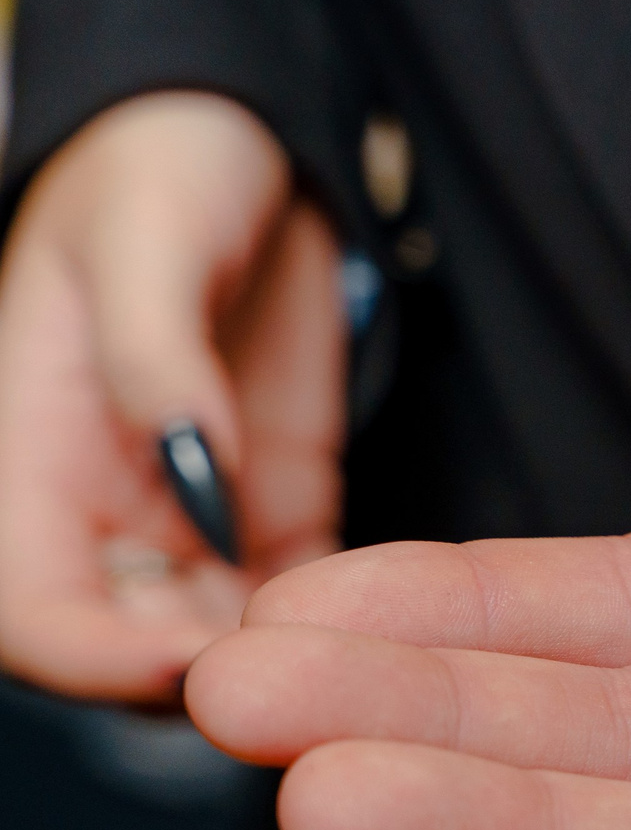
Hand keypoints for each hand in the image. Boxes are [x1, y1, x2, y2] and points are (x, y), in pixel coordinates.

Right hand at [0, 91, 344, 700]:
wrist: (240, 149)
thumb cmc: (162, 166)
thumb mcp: (149, 233)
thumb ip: (154, 351)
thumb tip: (188, 461)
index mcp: (29, 453)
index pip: (32, 611)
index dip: (101, 658)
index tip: (201, 661)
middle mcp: (102, 507)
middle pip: (121, 652)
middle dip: (201, 681)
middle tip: (311, 680)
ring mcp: (192, 519)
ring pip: (213, 643)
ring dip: (278, 665)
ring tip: (363, 663)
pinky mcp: (276, 511)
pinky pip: (299, 601)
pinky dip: (336, 627)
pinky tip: (394, 624)